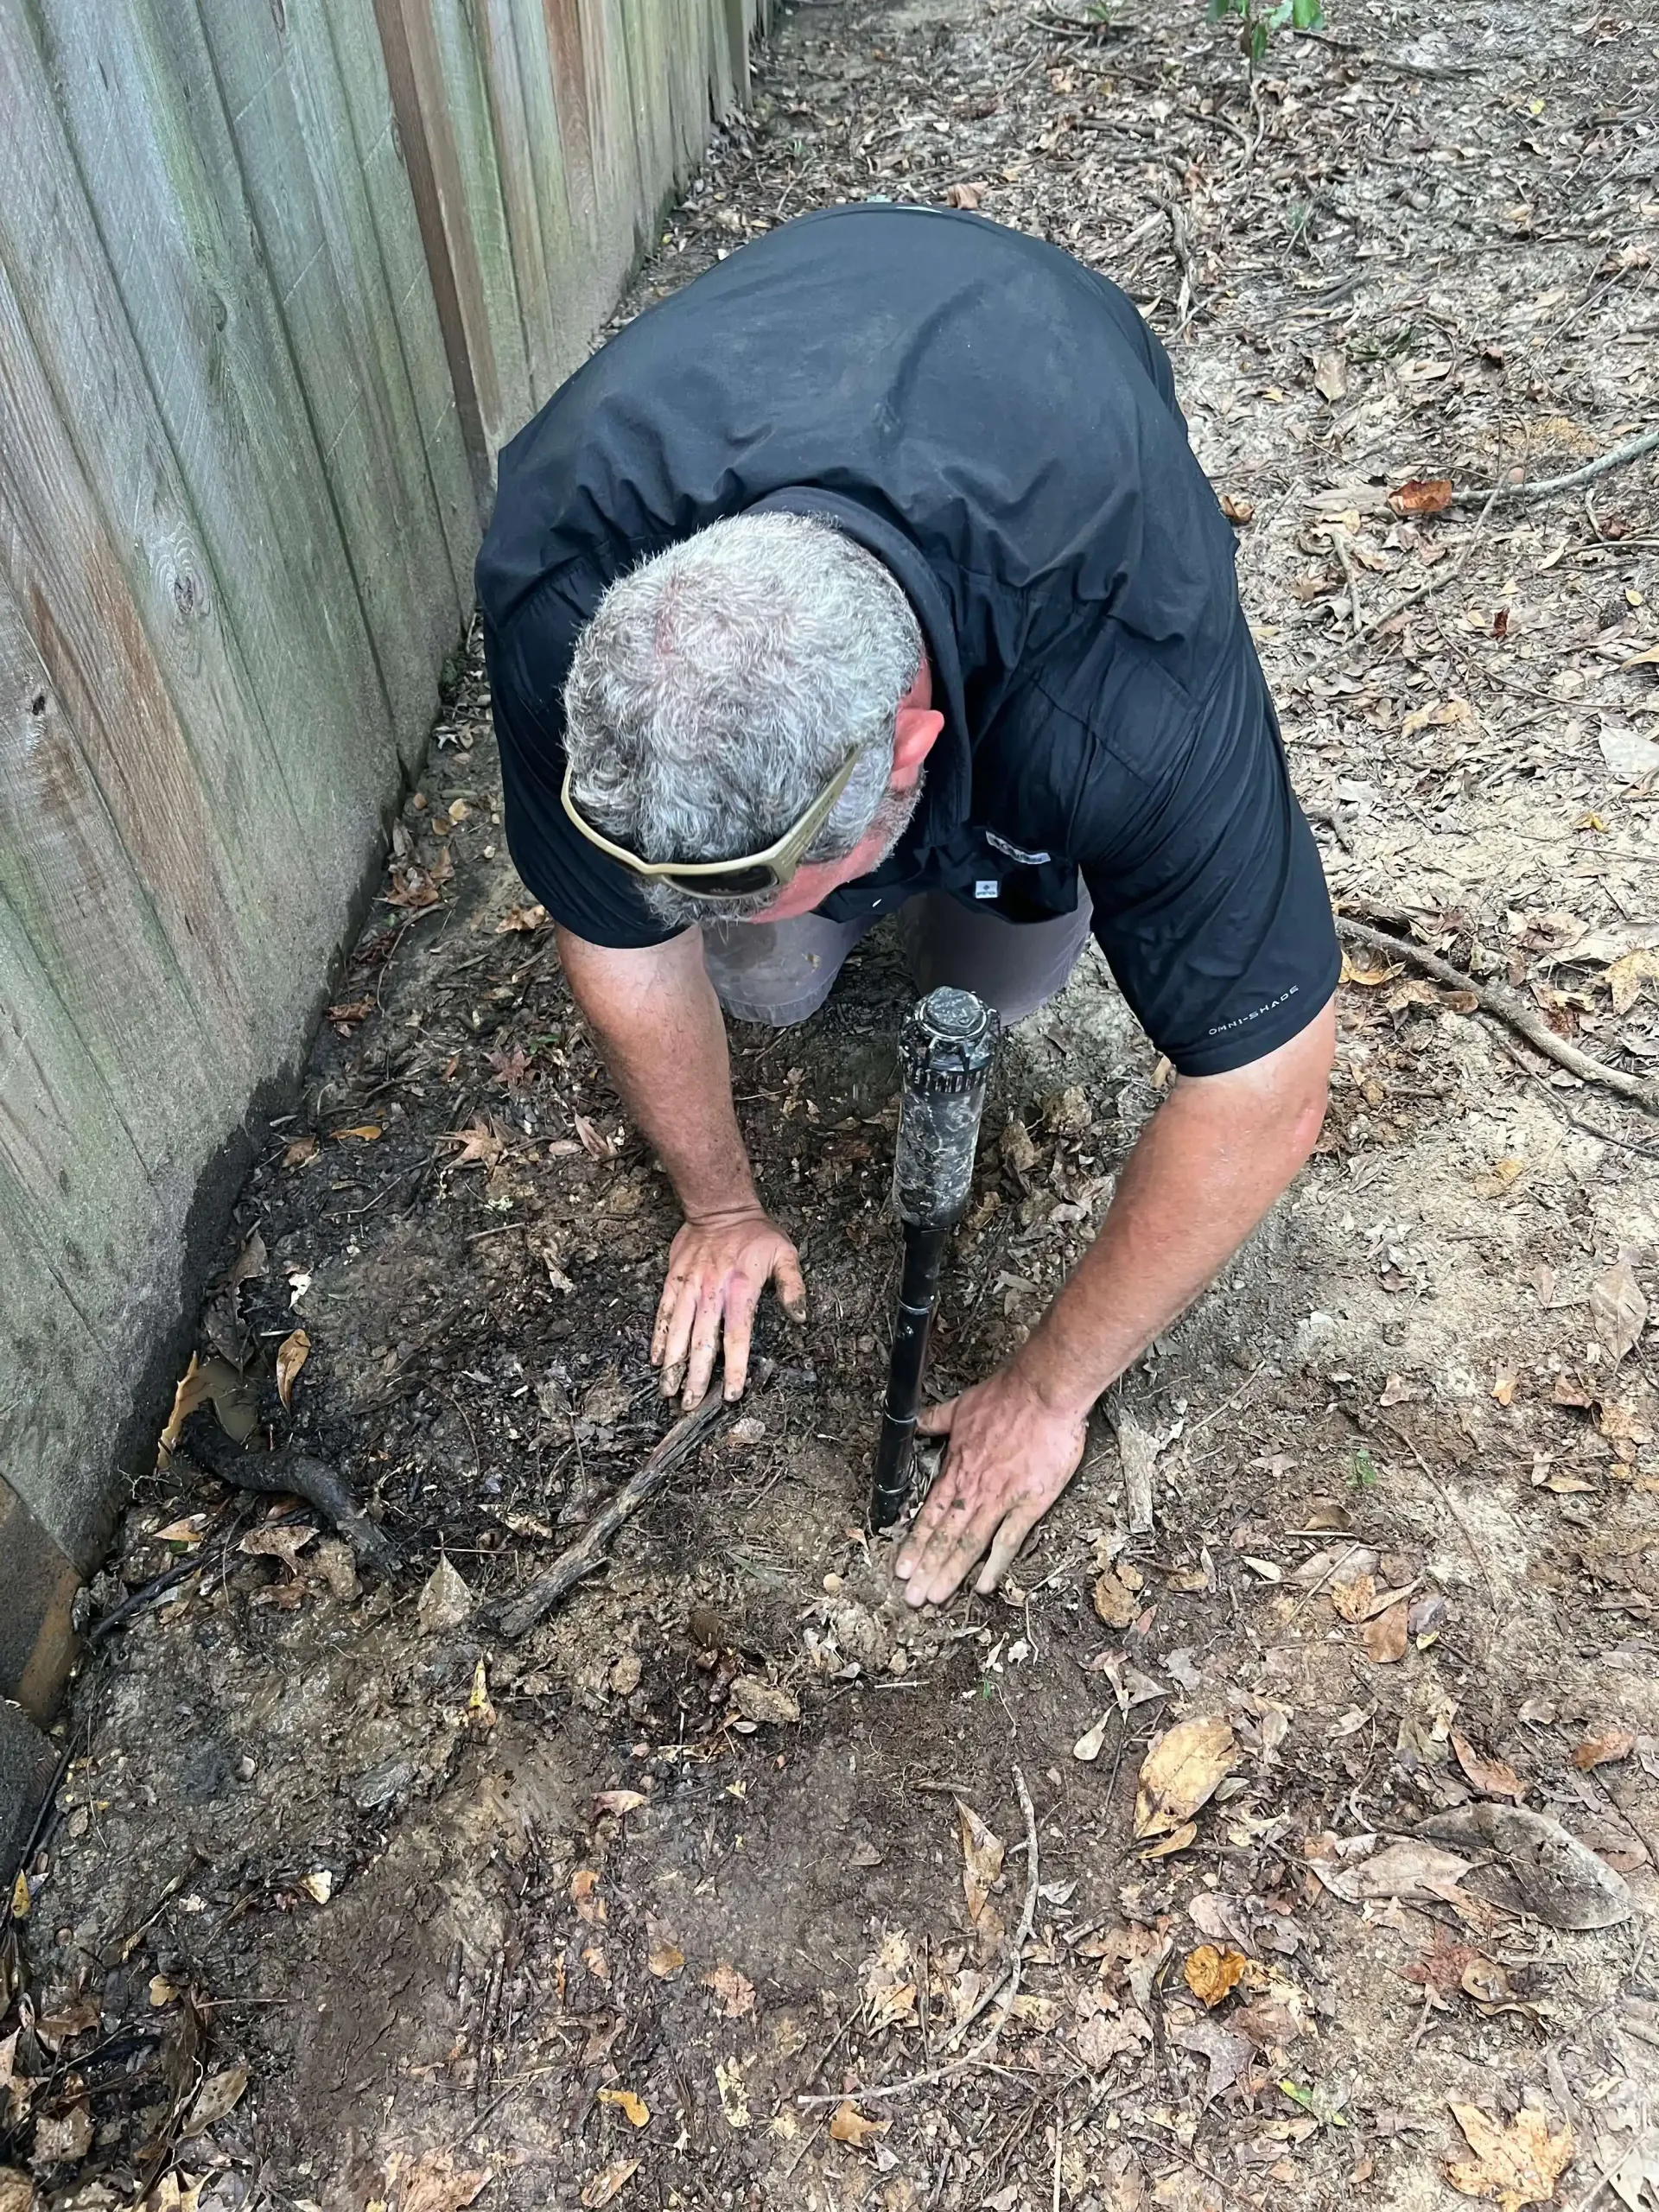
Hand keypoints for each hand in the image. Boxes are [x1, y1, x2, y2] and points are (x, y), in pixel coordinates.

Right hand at [652, 1206, 805, 1409]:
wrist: (719, 1206)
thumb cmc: (755, 1232)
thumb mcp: (785, 1254)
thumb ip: (793, 1286)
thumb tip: (800, 1316)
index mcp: (740, 1291)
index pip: (737, 1338)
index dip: (734, 1368)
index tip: (732, 1393)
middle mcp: (712, 1293)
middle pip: (702, 1343)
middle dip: (696, 1377)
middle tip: (690, 1404)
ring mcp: (690, 1287)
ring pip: (678, 1333)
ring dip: (673, 1364)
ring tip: (669, 1390)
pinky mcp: (673, 1281)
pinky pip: (663, 1313)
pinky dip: (659, 1337)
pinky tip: (656, 1359)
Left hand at [894, 1363, 1087, 1606]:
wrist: (1044, 1393)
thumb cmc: (1006, 1397)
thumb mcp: (961, 1407)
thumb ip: (936, 1420)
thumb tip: (915, 1423)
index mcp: (957, 1470)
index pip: (929, 1515)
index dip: (915, 1545)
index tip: (902, 1569)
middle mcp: (974, 1490)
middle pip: (944, 1537)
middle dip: (927, 1569)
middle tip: (912, 1599)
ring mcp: (1001, 1499)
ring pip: (969, 1544)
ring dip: (950, 1573)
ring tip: (935, 1598)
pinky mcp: (1030, 1502)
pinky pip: (1008, 1540)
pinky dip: (995, 1565)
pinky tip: (982, 1585)